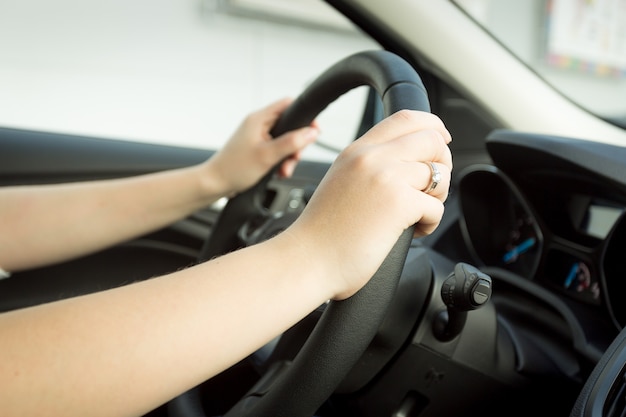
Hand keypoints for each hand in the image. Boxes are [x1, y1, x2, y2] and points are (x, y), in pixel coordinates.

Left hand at [205, 98, 317, 196]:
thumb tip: (312, 132)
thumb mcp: (268, 155)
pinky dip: (280, 161)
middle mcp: (258, 124)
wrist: (215, 183)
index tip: (313, 131)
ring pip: (284, 140)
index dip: (304, 115)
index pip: (288, 104)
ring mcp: (257, 136)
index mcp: (259, 119)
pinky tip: (278, 172)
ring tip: (285, 170)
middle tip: (295, 158)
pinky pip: (276, 150)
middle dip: (296, 144)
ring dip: (289, 156)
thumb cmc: (234, 169)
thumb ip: (291, 142)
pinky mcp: (257, 148)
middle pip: (290, 125)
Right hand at [284, 110, 452, 299]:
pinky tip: (412, 232)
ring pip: (439, 173)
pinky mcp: (399, 203)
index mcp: (357, 150)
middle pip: (431, 139)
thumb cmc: (322, 234)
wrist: (308, 260)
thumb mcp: (341, 182)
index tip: (441, 139)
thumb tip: (407, 164)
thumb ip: (368, 167)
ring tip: (417, 215)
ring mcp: (386, 177)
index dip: (432, 125)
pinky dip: (430, 223)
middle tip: (433, 187)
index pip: (405, 118)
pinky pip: (437, 206)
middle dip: (443, 162)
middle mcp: (372, 157)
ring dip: (438, 197)